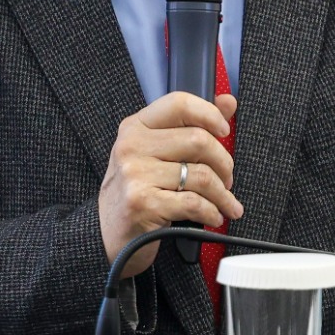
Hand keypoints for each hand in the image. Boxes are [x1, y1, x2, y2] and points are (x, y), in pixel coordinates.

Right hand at [100, 92, 241, 276]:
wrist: (107, 232)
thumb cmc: (137, 190)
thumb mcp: (156, 153)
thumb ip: (191, 125)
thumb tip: (228, 102)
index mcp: (136, 126)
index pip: (179, 103)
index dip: (209, 114)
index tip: (224, 130)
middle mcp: (132, 146)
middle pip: (198, 140)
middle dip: (224, 163)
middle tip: (227, 179)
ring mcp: (135, 174)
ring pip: (201, 176)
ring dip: (222, 194)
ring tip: (225, 204)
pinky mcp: (142, 203)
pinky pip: (193, 203)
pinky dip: (212, 212)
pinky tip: (213, 216)